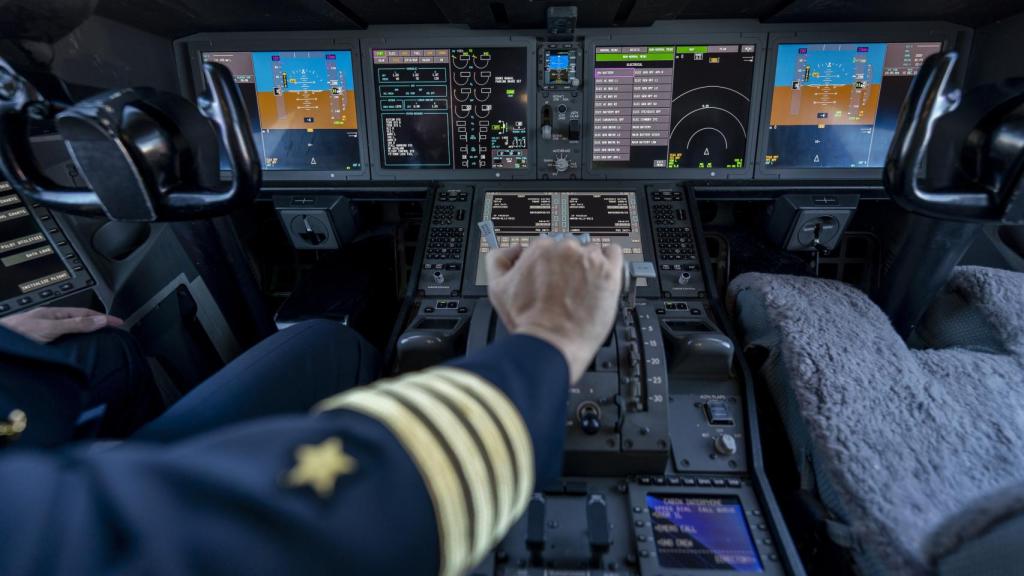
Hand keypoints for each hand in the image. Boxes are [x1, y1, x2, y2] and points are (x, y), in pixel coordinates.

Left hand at [0, 307, 123, 343]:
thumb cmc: (14, 335)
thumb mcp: (50, 328)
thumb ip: (75, 324)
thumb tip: (99, 321)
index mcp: (53, 315)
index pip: (85, 314)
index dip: (104, 317)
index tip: (119, 323)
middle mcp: (48, 324)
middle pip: (78, 323)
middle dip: (96, 326)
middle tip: (113, 333)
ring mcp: (43, 336)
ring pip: (70, 335)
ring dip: (84, 338)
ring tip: (100, 343)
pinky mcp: (39, 348)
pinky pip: (62, 346)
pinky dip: (73, 348)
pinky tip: (76, 355)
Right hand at [487, 237, 622, 382]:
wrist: (552, 343)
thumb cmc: (529, 321)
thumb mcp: (497, 289)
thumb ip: (498, 260)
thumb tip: (513, 250)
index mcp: (540, 249)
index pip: (548, 246)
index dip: (548, 263)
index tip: (551, 276)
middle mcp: (565, 249)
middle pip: (570, 248)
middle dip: (568, 264)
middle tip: (566, 286)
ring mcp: (589, 259)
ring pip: (591, 251)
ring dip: (588, 265)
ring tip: (583, 288)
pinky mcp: (609, 271)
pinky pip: (613, 253)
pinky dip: (608, 262)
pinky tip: (601, 277)